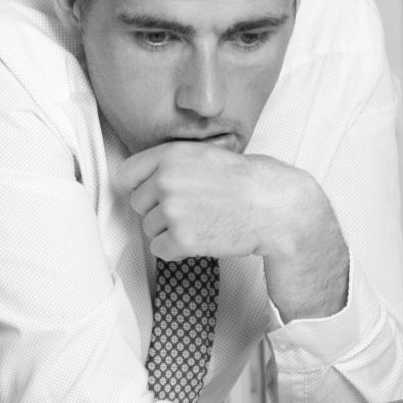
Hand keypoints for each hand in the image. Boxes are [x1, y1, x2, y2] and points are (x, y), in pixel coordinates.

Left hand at [117, 141, 349, 323]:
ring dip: (169, 229)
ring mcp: (172, 210)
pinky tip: (199, 237)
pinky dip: (176, 249)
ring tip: (201, 221)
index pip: (127, 174)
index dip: (140, 185)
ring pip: (149, 228)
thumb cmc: (248, 181)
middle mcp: (166, 180)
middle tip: (189, 208)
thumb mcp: (206, 154)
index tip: (152, 192)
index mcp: (170, 155)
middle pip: (138, 203)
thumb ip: (173, 162)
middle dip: (158, 209)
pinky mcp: (181, 238)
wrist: (275, 208)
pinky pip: (159, 249)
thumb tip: (144, 176)